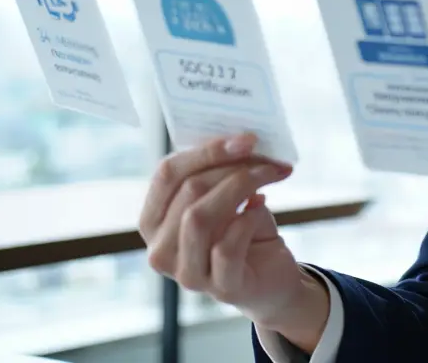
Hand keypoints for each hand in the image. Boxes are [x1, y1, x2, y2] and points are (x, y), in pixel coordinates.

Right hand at [138, 133, 315, 330]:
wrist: (273, 277)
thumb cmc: (245, 231)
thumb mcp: (228, 197)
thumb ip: (221, 173)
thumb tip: (239, 141)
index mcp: (154, 221)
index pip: (167, 174)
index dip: (206, 151)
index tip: (245, 139)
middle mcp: (160, 250)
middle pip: (188, 190)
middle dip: (233, 167)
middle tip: (268, 159)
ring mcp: (186, 274)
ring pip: (200, 217)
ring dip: (241, 187)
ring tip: (269, 176)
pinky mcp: (219, 288)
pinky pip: (226, 245)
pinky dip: (247, 219)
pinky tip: (260, 207)